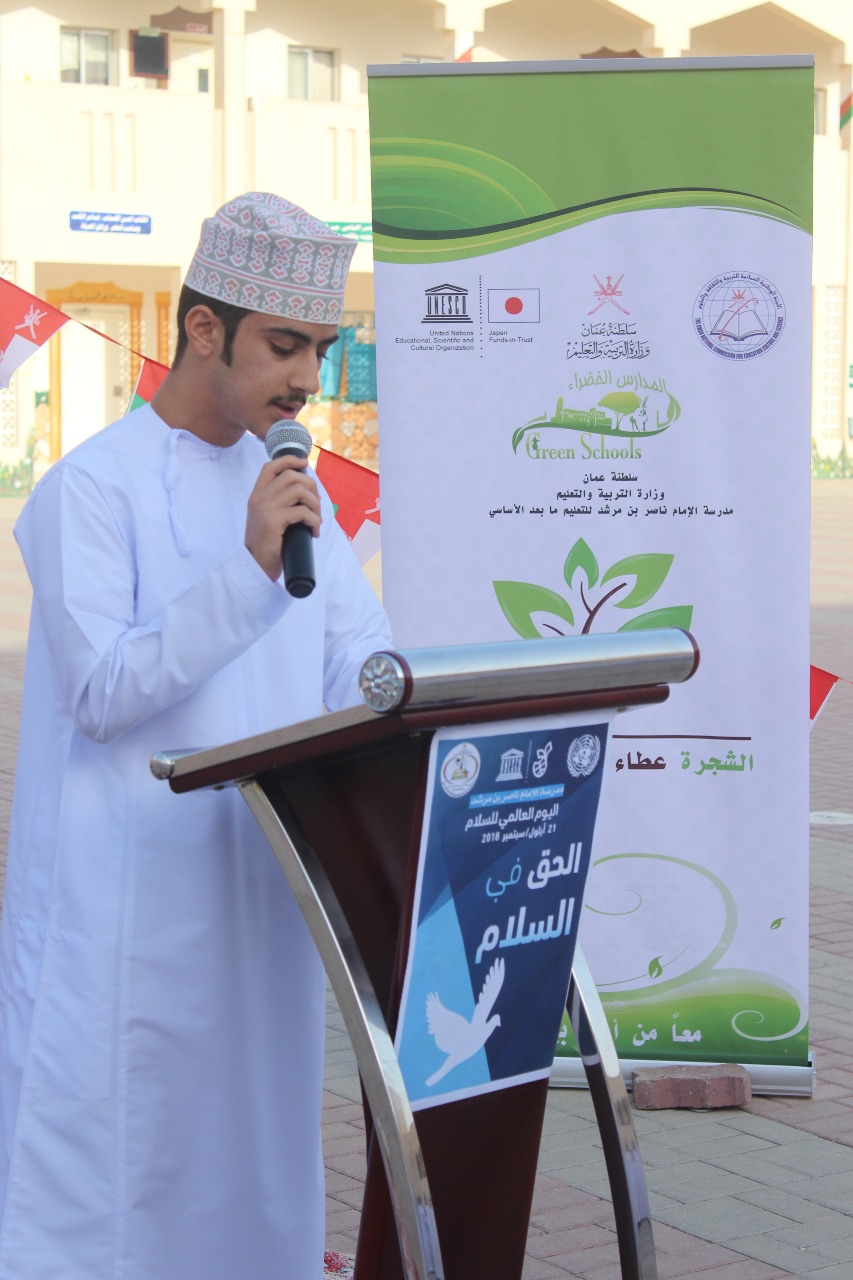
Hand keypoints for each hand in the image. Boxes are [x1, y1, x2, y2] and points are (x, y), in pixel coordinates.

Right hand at [245, 455, 321, 580]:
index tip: (304, 463)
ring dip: (315, 505)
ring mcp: (265, 509)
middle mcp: (259, 499)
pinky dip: (314, 520)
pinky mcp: (273, 521)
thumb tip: (305, 492)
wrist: (256, 566)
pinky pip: (302, 512)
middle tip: (317, 505)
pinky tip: (314, 530)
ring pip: (299, 491)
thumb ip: (278, 503)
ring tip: (316, 520)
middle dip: (311, 487)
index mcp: (256, 495)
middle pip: (291, 476)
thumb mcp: (268, 518)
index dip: (289, 460)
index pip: (270, 466)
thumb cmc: (267, 545)